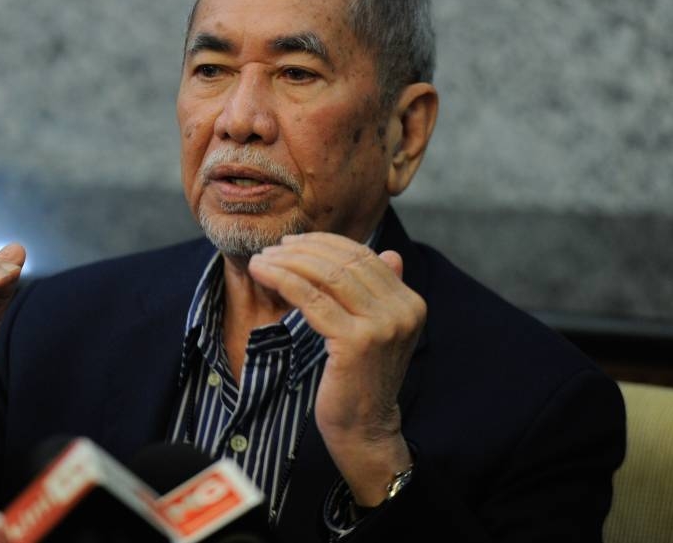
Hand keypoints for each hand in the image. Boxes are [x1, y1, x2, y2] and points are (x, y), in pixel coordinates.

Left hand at [248, 233, 423, 504]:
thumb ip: (382, 293)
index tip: (294, 242)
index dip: (325, 244)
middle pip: (344, 261)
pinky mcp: (356, 342)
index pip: (364, 256)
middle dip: (303, 249)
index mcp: (410, 302)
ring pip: (326, 276)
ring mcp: (382, 326)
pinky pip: (311, 299)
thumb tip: (390, 253)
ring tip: (262, 260)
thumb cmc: (362, 380)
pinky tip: (262, 274)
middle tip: (273, 248)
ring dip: (287, 262)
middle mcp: (403, 310)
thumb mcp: (378, 331)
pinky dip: (282, 280)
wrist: (365, 429)